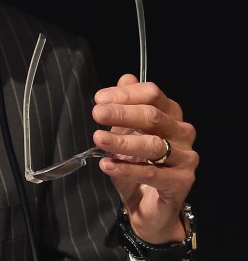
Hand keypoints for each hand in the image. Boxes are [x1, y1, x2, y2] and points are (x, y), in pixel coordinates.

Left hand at [91, 73, 198, 243]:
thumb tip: (125, 78)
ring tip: (98, 139)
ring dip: (122, 141)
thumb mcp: (124, 132)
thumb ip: (125, 106)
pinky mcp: (182, 182)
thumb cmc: (136, 164)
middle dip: (122, 113)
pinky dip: (126, 168)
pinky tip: (107, 165)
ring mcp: (186, 158)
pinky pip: (152, 173)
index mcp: (170, 114)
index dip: (125, 95)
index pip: (152, 95)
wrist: (147, 205)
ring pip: (153, 145)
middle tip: (97, 114)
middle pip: (153, 116)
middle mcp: (182, 132)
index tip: (99, 99)